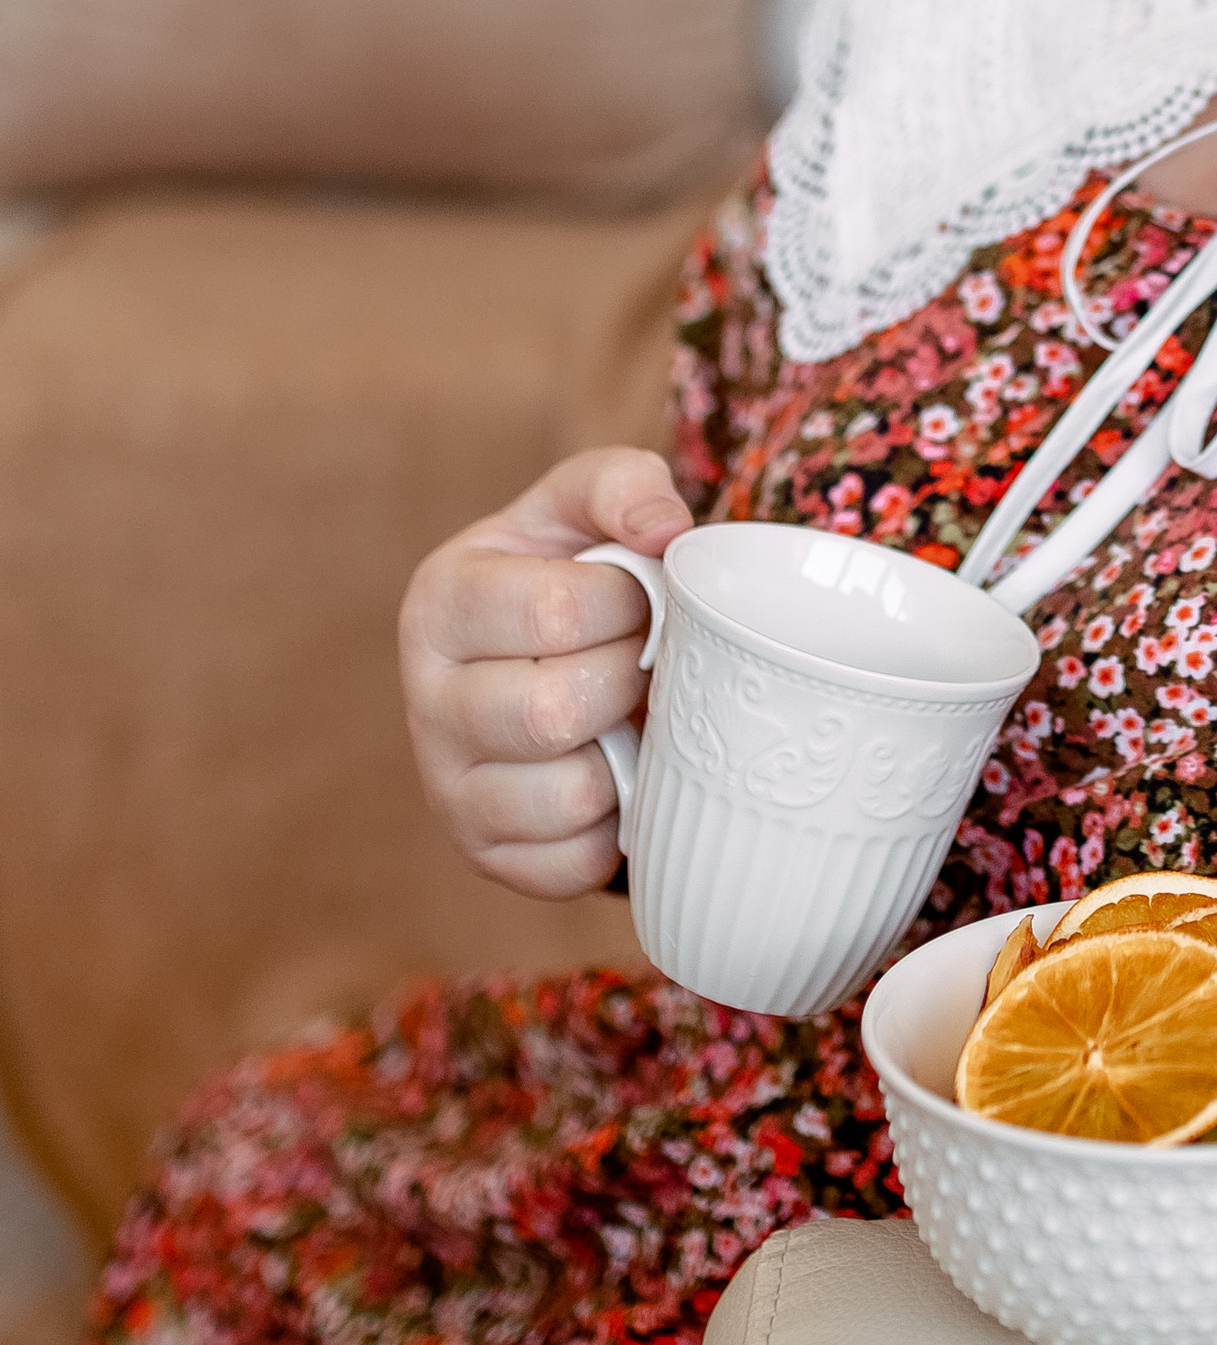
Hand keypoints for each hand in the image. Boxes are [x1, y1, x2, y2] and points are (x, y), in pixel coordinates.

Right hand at [398, 447, 691, 897]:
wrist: (549, 664)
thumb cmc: (574, 575)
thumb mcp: (586, 507)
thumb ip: (624, 484)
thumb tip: (665, 530)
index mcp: (441, 601)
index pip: (559, 612)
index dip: (631, 605)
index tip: (639, 598)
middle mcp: (424, 699)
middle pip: (555, 710)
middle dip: (628, 681)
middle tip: (639, 662)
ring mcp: (447, 787)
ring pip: (569, 794)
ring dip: (627, 757)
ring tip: (623, 718)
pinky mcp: (485, 854)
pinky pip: (576, 861)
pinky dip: (618, 824)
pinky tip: (613, 776)